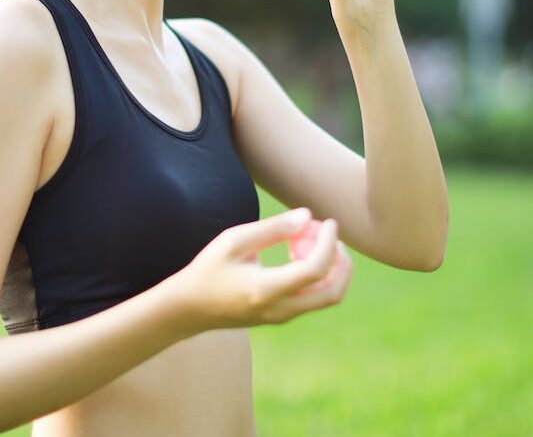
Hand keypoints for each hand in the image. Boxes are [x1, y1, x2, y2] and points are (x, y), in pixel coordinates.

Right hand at [171, 209, 352, 331]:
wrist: (190, 308)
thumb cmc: (209, 269)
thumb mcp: (234, 241)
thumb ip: (272, 229)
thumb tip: (307, 215)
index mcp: (267, 289)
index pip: (315, 269)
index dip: (328, 243)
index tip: (328, 221)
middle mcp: (280, 309)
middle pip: (333, 292)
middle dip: (342, 262)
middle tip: (333, 235)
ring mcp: (282, 317)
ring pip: (326, 298)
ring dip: (332, 269)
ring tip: (313, 240)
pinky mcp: (281, 316)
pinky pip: (312, 298)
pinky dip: (318, 276)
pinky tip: (298, 253)